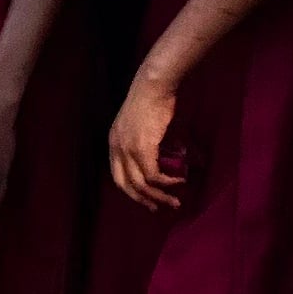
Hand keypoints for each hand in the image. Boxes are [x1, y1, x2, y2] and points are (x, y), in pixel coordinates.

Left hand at [107, 69, 185, 211]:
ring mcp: (127, 149)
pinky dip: (167, 182)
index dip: (132, 192)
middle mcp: (116, 148)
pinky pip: (154, 175)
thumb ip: (145, 145)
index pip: (118, 176)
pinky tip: (179, 181)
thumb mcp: (141, 126)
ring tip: (174, 201)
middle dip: (143, 200)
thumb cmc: (152, 102)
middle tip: (159, 208)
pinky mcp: (142, 147)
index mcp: (113, 143)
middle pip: (126, 185)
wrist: (153, 86)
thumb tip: (163, 160)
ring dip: (159, 196)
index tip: (147, 200)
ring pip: (142, 184)